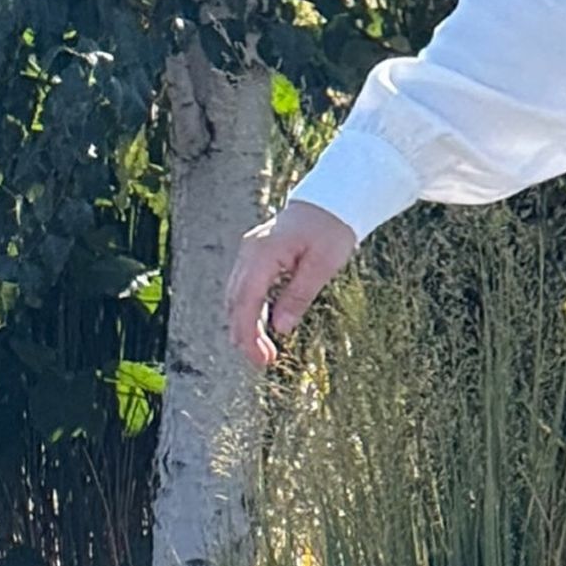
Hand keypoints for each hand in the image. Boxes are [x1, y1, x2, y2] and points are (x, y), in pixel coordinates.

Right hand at [224, 198, 359, 368]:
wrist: (329, 203)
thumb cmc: (330, 230)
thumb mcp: (323, 265)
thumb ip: (299, 295)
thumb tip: (280, 328)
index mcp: (263, 254)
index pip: (246, 301)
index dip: (248, 334)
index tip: (261, 359)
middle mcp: (248, 253)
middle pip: (235, 302)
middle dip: (244, 336)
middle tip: (263, 362)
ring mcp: (248, 254)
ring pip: (235, 298)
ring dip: (245, 326)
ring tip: (264, 352)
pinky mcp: (254, 258)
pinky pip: (243, 289)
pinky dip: (248, 312)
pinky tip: (260, 330)